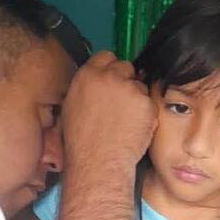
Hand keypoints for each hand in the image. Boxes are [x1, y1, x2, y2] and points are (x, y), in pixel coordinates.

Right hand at [62, 52, 155, 169]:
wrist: (97, 162)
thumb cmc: (80, 143)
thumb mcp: (70, 108)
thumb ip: (84, 90)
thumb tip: (92, 86)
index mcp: (86, 76)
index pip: (105, 57)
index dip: (110, 68)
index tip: (112, 79)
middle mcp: (108, 77)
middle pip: (125, 67)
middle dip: (125, 81)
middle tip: (121, 103)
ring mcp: (129, 88)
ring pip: (139, 86)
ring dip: (136, 98)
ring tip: (125, 121)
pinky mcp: (146, 103)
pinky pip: (149, 104)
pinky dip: (145, 114)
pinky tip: (134, 128)